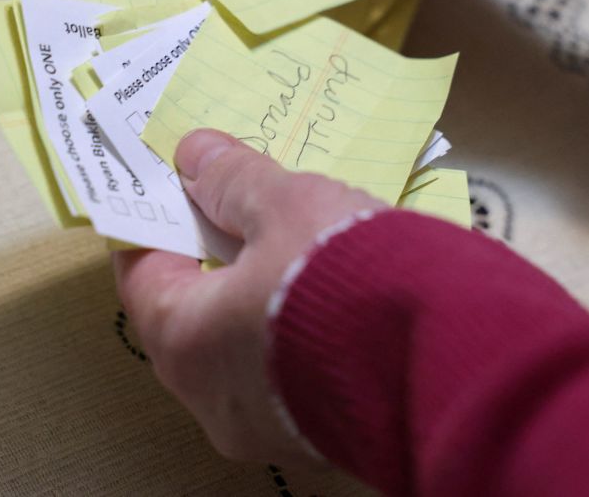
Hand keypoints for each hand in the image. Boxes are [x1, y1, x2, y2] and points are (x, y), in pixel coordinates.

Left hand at [113, 129, 381, 461]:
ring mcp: (270, 427)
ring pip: (245, 348)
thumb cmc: (345, 278)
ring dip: (260, 295)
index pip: (141, 275)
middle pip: (193, 314)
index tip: (175, 189)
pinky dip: (297, 329)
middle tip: (235, 205)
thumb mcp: (288, 207)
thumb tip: (196, 155)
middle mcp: (213, 400)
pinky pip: (292, 372)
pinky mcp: (323, 433)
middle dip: (214, 257)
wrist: (447, 360)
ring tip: (292, 241)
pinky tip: (332, 288)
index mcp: (185, 344)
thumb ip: (236, 180)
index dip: (157, 222)